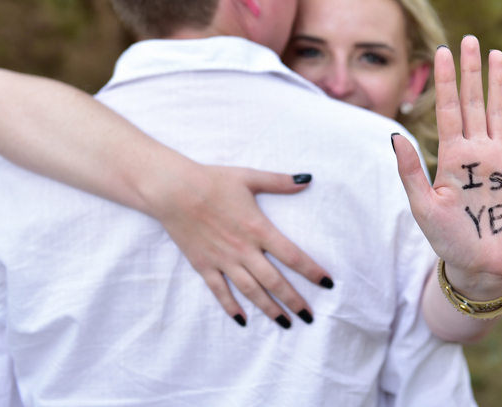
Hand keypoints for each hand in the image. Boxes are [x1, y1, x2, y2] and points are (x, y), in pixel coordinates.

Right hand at [145, 163, 332, 327]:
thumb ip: (279, 181)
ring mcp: (223, 260)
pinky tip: (242, 320)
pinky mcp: (204, 265)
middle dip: (294, 300)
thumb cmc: (212, 180)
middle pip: (274, 281)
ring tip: (285, 323)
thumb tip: (307, 179)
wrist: (174, 191)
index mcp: (258, 229)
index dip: (312, 271)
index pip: (292, 256)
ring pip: (251, 291)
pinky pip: (220, 291)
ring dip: (269, 309)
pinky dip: (231, 307)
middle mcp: (244, 250)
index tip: (327, 283)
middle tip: (309, 316)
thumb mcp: (249, 177)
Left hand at [392, 36, 501, 299]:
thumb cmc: (448, 239)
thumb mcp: (423, 206)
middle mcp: (478, 152)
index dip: (445, 80)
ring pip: (501, 113)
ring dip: (499, 84)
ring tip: (496, 55)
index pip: (449, 109)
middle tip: (468, 39)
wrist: (480, 266)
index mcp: (453, 157)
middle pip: (474, 102)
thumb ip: (411, 170)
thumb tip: (393, 134)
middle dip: (471, 71)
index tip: (441, 51)